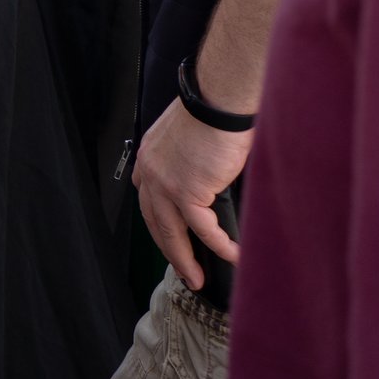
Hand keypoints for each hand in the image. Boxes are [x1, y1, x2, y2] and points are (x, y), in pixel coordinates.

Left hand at [132, 98, 249, 288]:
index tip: (169, 237)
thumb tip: (208, 179)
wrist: (217, 100)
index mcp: (150, 156)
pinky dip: (219, 245)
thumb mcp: (190, 137)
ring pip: (171, 231)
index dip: (158, 221)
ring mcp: (165, 183)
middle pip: (154, 220)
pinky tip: (231, 255)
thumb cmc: (212, 110)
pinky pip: (203, 228)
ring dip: (185, 259)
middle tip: (182, 270)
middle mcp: (150, 170)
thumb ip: (190, 161)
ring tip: (197, 278)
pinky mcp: (187, 190)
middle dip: (168, 249)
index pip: (147, 197)